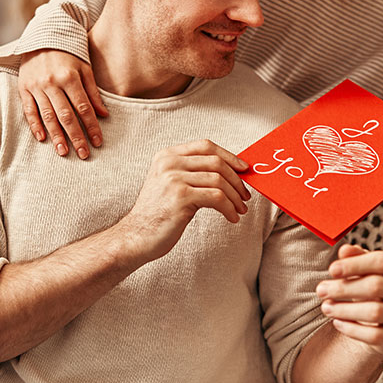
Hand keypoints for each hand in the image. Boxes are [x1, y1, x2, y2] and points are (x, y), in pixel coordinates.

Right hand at [18, 50, 109, 158]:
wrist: (41, 36)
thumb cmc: (68, 53)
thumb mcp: (85, 67)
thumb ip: (93, 91)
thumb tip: (104, 114)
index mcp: (69, 77)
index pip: (83, 107)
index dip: (91, 126)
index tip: (97, 142)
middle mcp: (52, 83)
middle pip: (66, 115)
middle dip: (76, 136)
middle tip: (83, 154)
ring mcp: (36, 86)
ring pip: (47, 116)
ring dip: (56, 136)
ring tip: (63, 152)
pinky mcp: (23, 88)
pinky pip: (29, 110)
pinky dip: (35, 125)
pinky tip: (42, 139)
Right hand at [118, 140, 251, 261]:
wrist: (136, 236)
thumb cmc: (158, 213)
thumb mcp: (170, 184)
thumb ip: (192, 173)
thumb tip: (229, 172)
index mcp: (167, 155)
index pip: (206, 146)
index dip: (229, 156)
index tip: (244, 169)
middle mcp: (169, 163)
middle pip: (216, 162)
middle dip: (236, 180)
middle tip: (246, 195)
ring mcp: (174, 178)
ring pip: (219, 181)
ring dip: (235, 197)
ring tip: (240, 209)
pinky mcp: (180, 197)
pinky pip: (216, 198)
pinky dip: (229, 208)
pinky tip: (232, 217)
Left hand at [315, 244, 382, 357]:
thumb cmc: (375, 287)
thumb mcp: (366, 269)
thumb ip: (356, 258)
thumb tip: (344, 251)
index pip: (382, 261)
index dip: (354, 265)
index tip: (331, 270)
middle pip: (376, 286)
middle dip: (343, 288)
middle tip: (320, 290)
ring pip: (375, 312)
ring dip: (344, 310)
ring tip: (325, 307)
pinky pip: (376, 336)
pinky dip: (352, 329)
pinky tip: (337, 323)